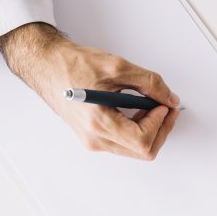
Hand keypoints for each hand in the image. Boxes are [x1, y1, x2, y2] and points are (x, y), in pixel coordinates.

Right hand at [0, 22, 180, 159]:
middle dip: (161, 130)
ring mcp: (93, 141)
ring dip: (150, 130)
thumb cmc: (73, 64)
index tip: (163, 105)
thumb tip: (169, 99)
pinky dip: (138, 130)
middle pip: (143, 151)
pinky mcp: (93, 138)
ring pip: (135, 150)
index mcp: (98, 123)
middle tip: (166, 107)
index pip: (142, 140)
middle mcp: (95, 139)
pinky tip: (137, 111)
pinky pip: (124, 143)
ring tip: (150, 106)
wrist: (47, 65)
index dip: (160, 123)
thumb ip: (149, 84)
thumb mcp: (117, 66)